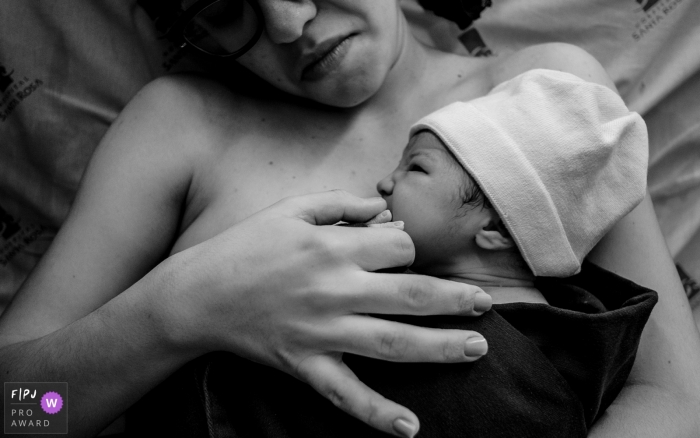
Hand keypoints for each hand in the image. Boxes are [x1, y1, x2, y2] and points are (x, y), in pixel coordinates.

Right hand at [163, 190, 491, 437]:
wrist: (201, 293)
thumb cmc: (247, 245)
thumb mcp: (292, 209)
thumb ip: (341, 203)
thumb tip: (382, 208)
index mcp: (333, 247)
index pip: (399, 248)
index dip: (411, 247)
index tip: (409, 253)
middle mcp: (335, 290)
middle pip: (411, 295)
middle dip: (455, 299)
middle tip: (486, 304)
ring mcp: (323, 331)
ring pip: (393, 343)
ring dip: (440, 347)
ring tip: (477, 347)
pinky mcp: (307, 364)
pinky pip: (346, 395)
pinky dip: (378, 414)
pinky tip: (411, 429)